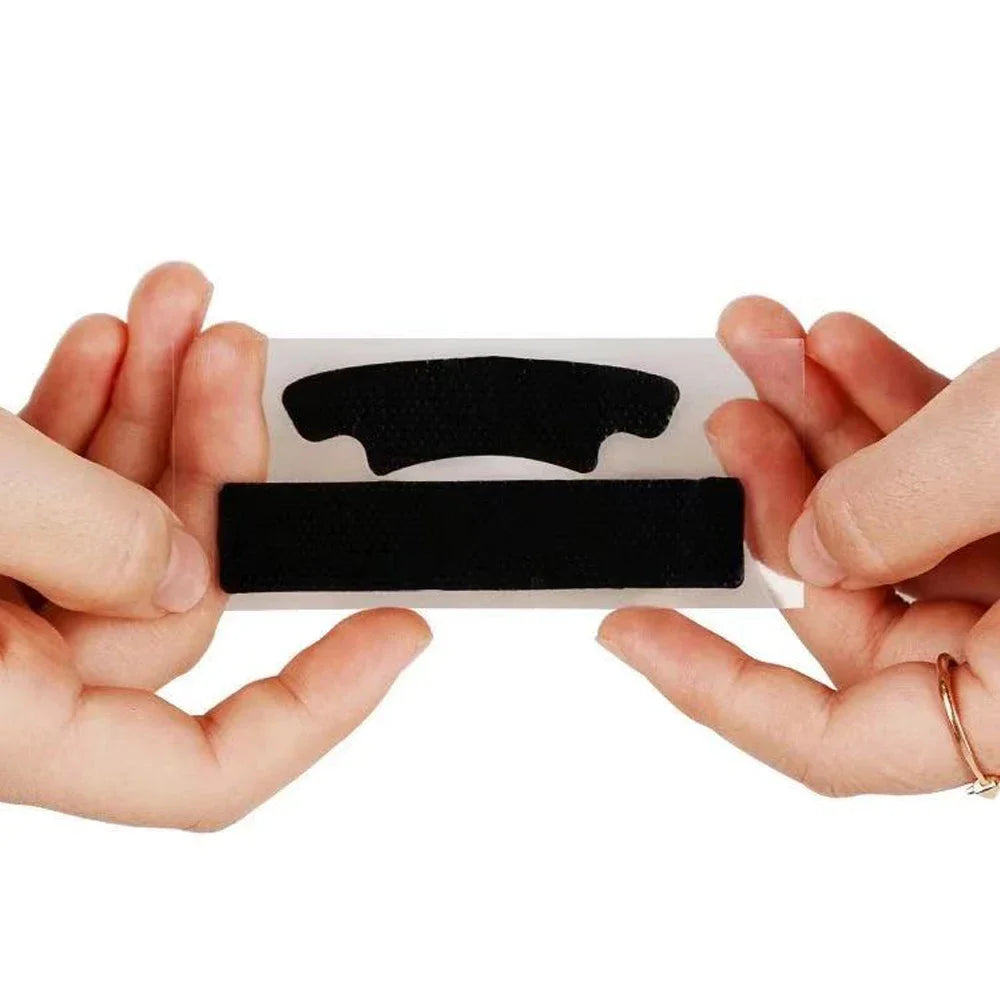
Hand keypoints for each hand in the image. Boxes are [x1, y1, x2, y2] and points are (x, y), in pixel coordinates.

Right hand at [1, 264, 429, 828]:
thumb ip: (87, 537)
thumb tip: (194, 568)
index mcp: (5, 719)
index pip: (201, 771)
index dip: (319, 711)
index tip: (402, 632)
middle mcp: (2, 675)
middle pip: (173, 586)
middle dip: (218, 459)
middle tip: (236, 359)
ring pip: (119, 519)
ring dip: (156, 406)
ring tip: (179, 312)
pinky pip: (57, 491)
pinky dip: (91, 413)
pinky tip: (115, 345)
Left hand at [598, 298, 999, 795]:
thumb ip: (900, 508)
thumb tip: (803, 545)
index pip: (831, 745)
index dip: (711, 690)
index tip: (625, 627)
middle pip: (845, 593)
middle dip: (773, 493)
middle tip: (725, 421)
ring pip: (890, 518)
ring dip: (822, 426)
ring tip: (771, 348)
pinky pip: (945, 474)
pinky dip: (891, 408)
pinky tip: (836, 348)